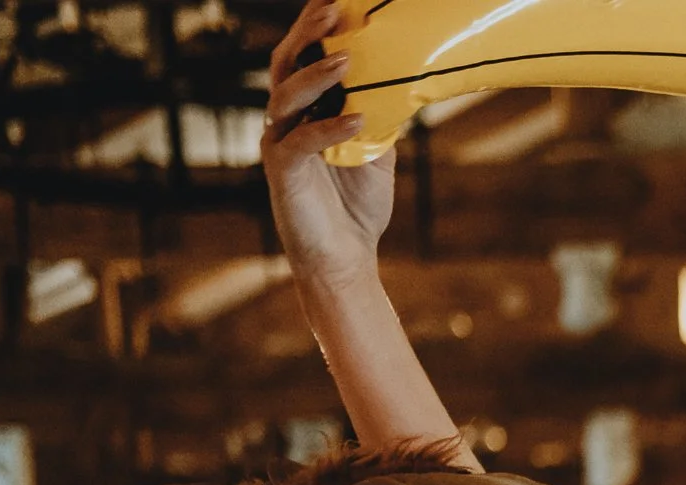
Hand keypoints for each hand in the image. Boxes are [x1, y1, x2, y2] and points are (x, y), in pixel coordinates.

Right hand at [263, 0, 393, 289]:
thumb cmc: (358, 205)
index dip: (315, 28)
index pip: (305, 58)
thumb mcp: (377, 153)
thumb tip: (406, 83)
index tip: (338, 1)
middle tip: (333, 11)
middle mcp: (285, 120)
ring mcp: (279, 144)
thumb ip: (381, 117)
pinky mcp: (282, 173)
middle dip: (307, 35)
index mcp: (305, 110)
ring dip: (315, 75)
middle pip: (286, 64)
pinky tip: (355, 119)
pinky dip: (328, 129)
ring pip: (285, 96)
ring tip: (345, 60)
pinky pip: (301, 142)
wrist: (345, 258)